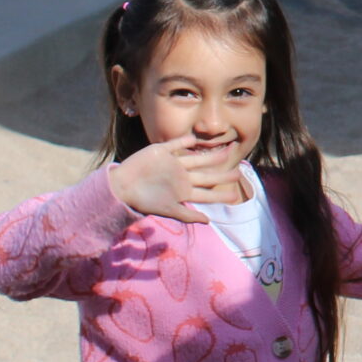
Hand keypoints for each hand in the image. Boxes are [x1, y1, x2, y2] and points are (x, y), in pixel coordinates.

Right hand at [108, 137, 242, 222]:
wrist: (121, 188)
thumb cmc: (143, 201)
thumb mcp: (167, 210)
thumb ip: (187, 215)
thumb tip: (208, 221)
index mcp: (183, 191)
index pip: (207, 192)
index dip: (221, 192)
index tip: (237, 192)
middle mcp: (182, 176)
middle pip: (207, 174)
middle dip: (223, 173)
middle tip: (241, 171)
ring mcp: (173, 163)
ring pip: (198, 158)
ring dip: (213, 155)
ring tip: (229, 150)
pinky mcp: (161, 151)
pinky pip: (176, 144)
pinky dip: (186, 141)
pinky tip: (196, 139)